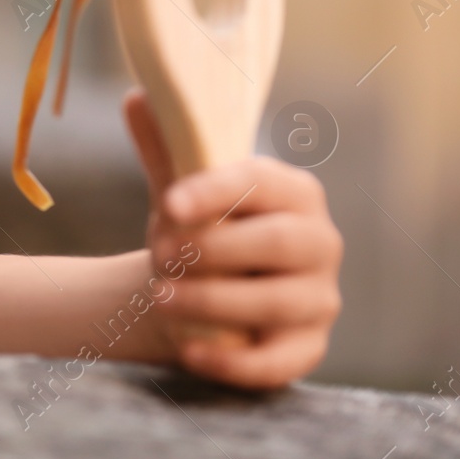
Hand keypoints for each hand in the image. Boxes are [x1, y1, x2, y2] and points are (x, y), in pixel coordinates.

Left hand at [123, 89, 343, 388]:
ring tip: (159, 297)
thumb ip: (165, 148)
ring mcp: (320, 298)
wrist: (197, 291)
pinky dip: (232, 361)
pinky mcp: (307, 349)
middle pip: (279, 243)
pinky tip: (188, 351)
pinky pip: (279, 361)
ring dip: (212, 301)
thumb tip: (139, 96)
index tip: (168, 203)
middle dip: (212, 250)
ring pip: (276, 302)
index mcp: (293, 192)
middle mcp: (319, 242)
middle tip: (157, 254)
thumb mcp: (178, 189)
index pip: (262, 183)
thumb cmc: (196, 230)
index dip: (216, 191)